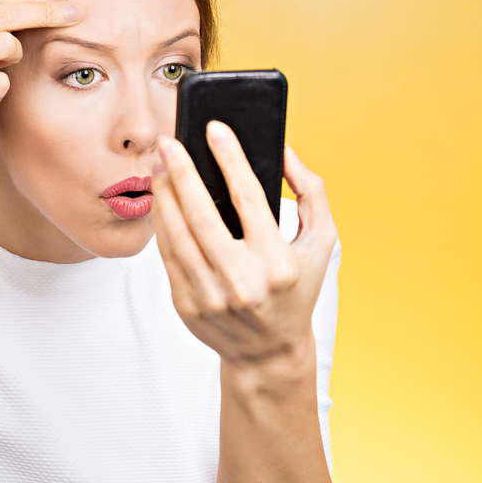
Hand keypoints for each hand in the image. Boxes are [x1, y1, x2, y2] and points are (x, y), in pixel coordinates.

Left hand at [151, 121, 337, 375]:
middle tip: (169, 142)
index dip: (230, 158)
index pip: (248, 199)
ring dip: (164, 193)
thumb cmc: (295, 290)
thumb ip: (312, 192)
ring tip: (160, 165)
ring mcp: (210, 296)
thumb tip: (283, 150)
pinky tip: (161, 199)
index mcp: (278, 264)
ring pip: (176, 233)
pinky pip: (167, 254)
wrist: (268, 353)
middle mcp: (242, 282)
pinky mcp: (185, 304)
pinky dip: (161, 222)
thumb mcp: (321, 243)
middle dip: (182, 171)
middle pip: (201, 215)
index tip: (215, 128)